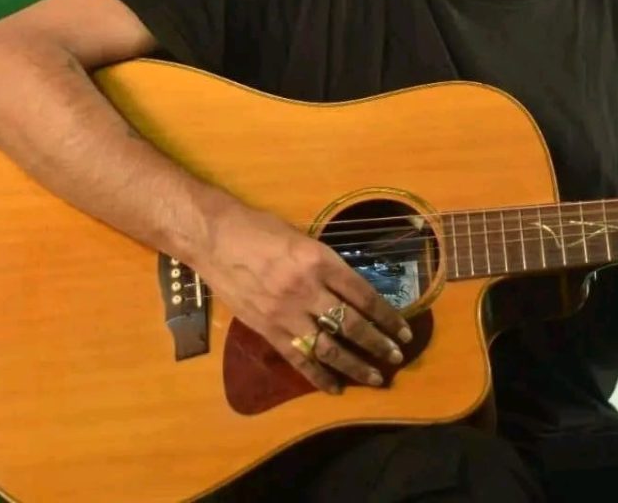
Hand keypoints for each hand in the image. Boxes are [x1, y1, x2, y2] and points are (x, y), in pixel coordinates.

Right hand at [193, 198, 412, 392]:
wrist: (214, 239)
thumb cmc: (259, 229)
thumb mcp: (302, 236)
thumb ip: (324, 263)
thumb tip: (350, 287)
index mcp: (319, 260)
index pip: (363, 294)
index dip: (386, 315)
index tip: (403, 330)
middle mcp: (306, 289)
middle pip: (351, 324)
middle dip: (378, 343)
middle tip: (397, 357)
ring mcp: (285, 313)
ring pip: (328, 347)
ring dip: (355, 365)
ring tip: (375, 378)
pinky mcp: (267, 330)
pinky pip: (297, 359)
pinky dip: (318, 376)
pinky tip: (335, 388)